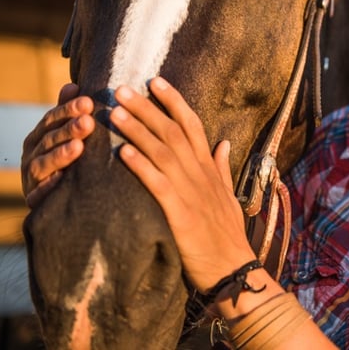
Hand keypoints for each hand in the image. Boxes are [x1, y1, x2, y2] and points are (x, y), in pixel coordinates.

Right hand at [21, 83, 94, 207]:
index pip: (52, 119)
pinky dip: (48, 187)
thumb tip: (73, 85)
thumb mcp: (62, 135)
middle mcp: (32, 153)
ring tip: (78, 147)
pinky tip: (61, 181)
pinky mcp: (34, 198)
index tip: (88, 102)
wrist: (50, 198)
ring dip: (60, 155)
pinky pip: (39, 193)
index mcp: (39, 136)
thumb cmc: (62, 159)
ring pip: (43, 163)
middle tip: (88, 122)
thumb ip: (66, 113)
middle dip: (69, 130)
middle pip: (50, 139)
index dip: (68, 110)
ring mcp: (31, 176)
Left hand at [109, 77, 254, 290]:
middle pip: (173, 132)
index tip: (155, 81)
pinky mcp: (180, 213)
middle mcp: (201, 173)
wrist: (233, 268)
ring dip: (138, 130)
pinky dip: (141, 167)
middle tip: (122, 89)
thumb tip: (224, 142)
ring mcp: (192, 192)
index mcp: (210, 168)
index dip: (174, 101)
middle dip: (147, 108)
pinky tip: (123, 153)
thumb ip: (223, 167)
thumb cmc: (227, 234)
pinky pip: (158, 184)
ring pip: (163, 152)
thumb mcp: (228, 195)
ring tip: (115, 113)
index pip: (192, 125)